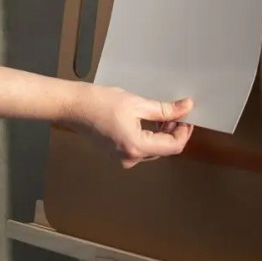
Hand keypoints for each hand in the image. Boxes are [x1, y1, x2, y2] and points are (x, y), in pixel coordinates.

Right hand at [69, 83, 193, 167]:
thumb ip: (164, 109)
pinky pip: (140, 148)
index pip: (173, 146)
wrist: (74, 106)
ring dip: (161, 133)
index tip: (187, 117)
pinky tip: (148, 120)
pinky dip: (148, 135)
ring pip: (152, 149)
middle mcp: (130, 159)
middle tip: (176, 111)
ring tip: (162, 113)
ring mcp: (122, 159)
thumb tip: (185, 108)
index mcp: (136, 147)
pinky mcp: (116, 154)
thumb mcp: (137, 103)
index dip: (184, 132)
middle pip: (163, 149)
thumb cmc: (101, 102)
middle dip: (173, 131)